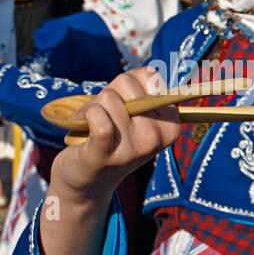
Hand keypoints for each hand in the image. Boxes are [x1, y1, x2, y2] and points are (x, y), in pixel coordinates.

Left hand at [48, 67, 180, 205]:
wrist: (86, 181)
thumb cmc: (110, 137)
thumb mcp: (135, 112)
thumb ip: (143, 87)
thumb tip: (149, 74)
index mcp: (170, 123)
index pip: (149, 75)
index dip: (127, 85)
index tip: (123, 107)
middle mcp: (156, 136)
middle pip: (125, 83)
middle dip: (107, 95)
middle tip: (103, 119)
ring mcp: (133, 148)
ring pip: (108, 97)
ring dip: (92, 107)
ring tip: (91, 129)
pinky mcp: (105, 154)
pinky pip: (98, 118)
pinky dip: (86, 115)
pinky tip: (83, 128)